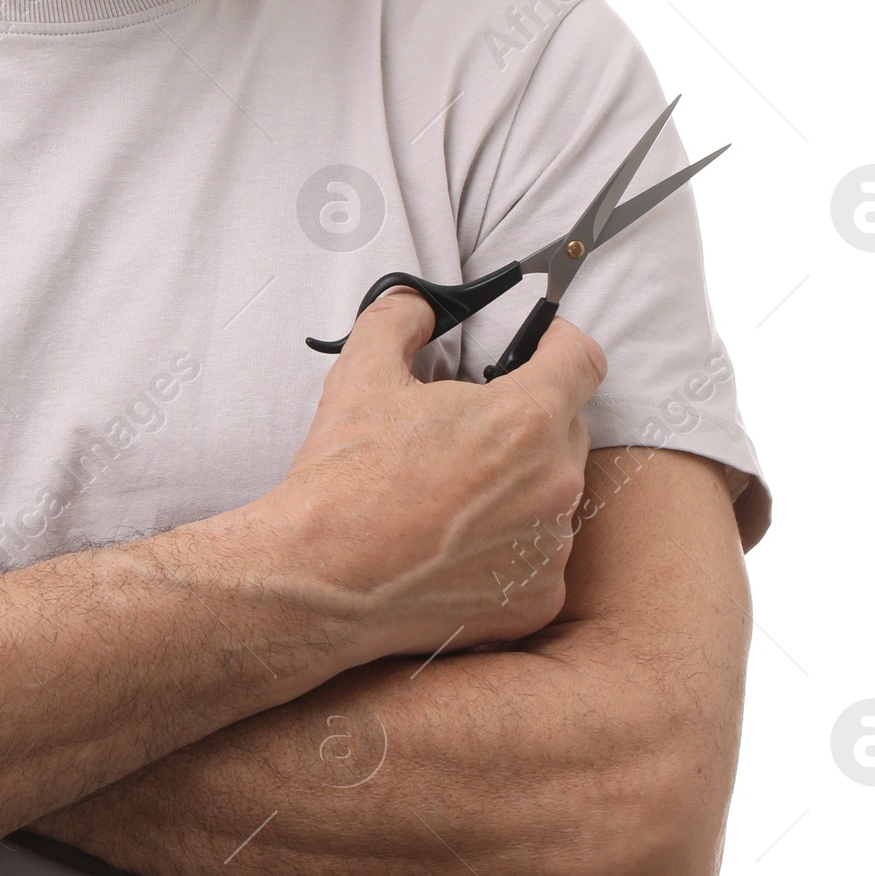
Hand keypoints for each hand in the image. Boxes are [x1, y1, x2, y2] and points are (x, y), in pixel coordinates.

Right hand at [247, 287, 605, 665]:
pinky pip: (539, 553)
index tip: (537, 345)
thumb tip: (421, 307)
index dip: (560, 342)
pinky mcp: (536, 600)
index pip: (583, 361)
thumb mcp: (362, 372)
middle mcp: (554, 485)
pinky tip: (454, 538)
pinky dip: (509, 541)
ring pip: (553, 492)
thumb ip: (401, 317)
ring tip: (453, 488)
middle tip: (469, 421)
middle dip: (528, 414)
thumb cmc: (344, 478)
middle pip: (568, 426)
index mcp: (524, 421)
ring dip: (519, 479)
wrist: (322, 580)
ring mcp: (550, 549)